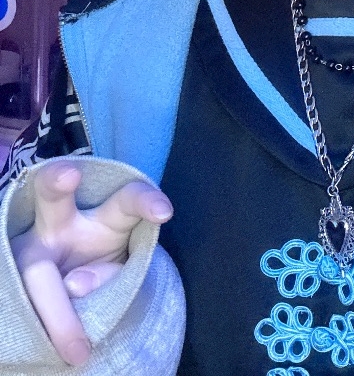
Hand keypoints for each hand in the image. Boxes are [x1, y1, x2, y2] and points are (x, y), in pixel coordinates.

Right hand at [10, 160, 172, 367]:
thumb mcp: (115, 271)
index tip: (165, 212)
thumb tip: (73, 285)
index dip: (145, 202)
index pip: (128, 201)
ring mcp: (29, 255)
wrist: (62, 295)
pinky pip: (24, 306)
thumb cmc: (99, 272)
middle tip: (67, 175)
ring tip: (78, 350)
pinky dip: (44, 332)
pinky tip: (52, 351)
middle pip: (53, 196)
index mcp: (104, 218)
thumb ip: (105, 276)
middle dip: (57, 183)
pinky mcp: (13, 283)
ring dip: (53, 309)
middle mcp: (59, 225)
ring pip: (32, 268)